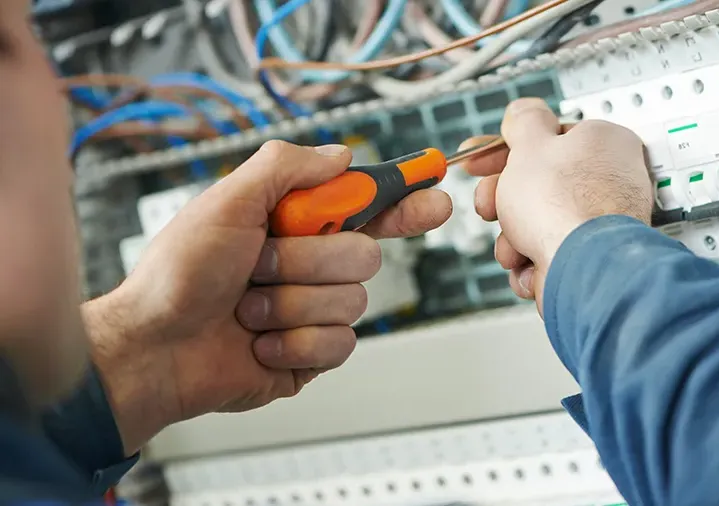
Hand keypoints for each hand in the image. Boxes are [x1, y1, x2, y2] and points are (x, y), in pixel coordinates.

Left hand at [84, 141, 450, 454]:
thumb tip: (341, 156)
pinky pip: (339, 343)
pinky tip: (259, 342)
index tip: (435, 192)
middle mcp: (309, 264)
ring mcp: (313, 310)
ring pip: (351, 302)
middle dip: (307, 261)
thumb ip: (286, 167)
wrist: (154, 348)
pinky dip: (294, 342)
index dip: (403, 200)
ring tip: (247, 309)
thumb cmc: (177, 274)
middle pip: (365, 254)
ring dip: (290, 304)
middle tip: (259, 264)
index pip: (367, 207)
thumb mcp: (226, 201)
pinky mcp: (313, 354)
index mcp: (295, 223)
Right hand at [460, 98, 651, 309]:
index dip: (503, 151)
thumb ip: (524, 122)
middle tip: (488, 206)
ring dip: (513, 238)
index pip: (546, 140)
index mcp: (602, 143)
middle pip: (537, 186)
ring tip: (514, 248)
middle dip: (503, 203)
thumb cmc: (564, 205)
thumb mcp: (531, 145)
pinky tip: (530, 268)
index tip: (478, 162)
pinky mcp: (591, 259)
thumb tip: (524, 110)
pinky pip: (550, 255)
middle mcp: (609, 181)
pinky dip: (532, 264)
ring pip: (538, 225)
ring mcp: (601, 223)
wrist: (582, 269)